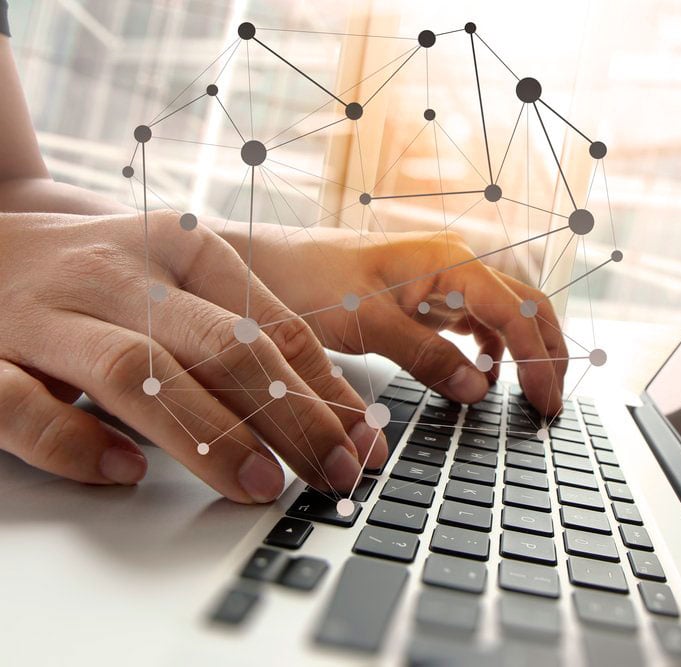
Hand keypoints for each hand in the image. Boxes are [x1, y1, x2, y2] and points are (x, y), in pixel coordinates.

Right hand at [0, 210, 387, 501]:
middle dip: (287, 416)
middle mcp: (116, 273)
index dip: (323, 389)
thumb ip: (248, 338)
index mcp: (177, 247)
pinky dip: (74, 443)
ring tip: (257, 485)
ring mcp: (44, 313)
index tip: (360, 444)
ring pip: (135, 370)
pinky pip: (22, 405)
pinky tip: (123, 472)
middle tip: (329, 474)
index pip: (268, 323)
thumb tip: (338, 410)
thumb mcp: (178, 285)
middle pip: (218, 345)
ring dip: (206, 435)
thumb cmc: (97, 278)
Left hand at [240, 226, 567, 414]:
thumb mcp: (367, 323)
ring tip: (532, 396)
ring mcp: (445, 281)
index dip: (539, 361)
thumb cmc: (309, 280)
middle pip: (527, 307)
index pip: (517, 313)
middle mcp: (456, 266)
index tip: (546, 404)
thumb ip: (426, 356)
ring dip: (526, 352)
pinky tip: (485, 375)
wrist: (267, 263)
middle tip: (552, 405)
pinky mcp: (429, 298)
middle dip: (548, 354)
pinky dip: (493, 350)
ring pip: (507, 315)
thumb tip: (479, 389)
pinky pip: (478, 323)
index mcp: (450, 262)